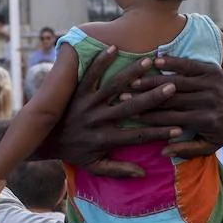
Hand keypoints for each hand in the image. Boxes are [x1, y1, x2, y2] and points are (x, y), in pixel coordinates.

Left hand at [39, 48, 182, 177]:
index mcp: (105, 139)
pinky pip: (90, 73)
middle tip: (172, 87)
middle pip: (130, 108)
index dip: (158, 133)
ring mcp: (88, 103)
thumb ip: (118, 171)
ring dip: (132, 73)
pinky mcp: (77, 91)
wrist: (44, 140)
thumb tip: (143, 174)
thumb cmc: (74, 152)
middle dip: (152, 97)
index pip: (138, 136)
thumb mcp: (94, 167)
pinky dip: (100, 61)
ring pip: (113, 86)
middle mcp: (98, 120)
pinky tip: (113, 47)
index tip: (178, 128)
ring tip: (149, 61)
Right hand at [129, 56, 222, 153]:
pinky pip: (189, 64)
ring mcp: (210, 83)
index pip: (172, 118)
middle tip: (122, 96)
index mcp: (206, 121)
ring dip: (152, 80)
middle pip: (170, 99)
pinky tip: (154, 60)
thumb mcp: (211, 146)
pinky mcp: (211, 70)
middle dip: (145, 98)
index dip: (150, 117)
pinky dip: (172, 62)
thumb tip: (162, 152)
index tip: (130, 116)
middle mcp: (207, 101)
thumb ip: (187, 150)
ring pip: (176, 81)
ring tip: (132, 81)